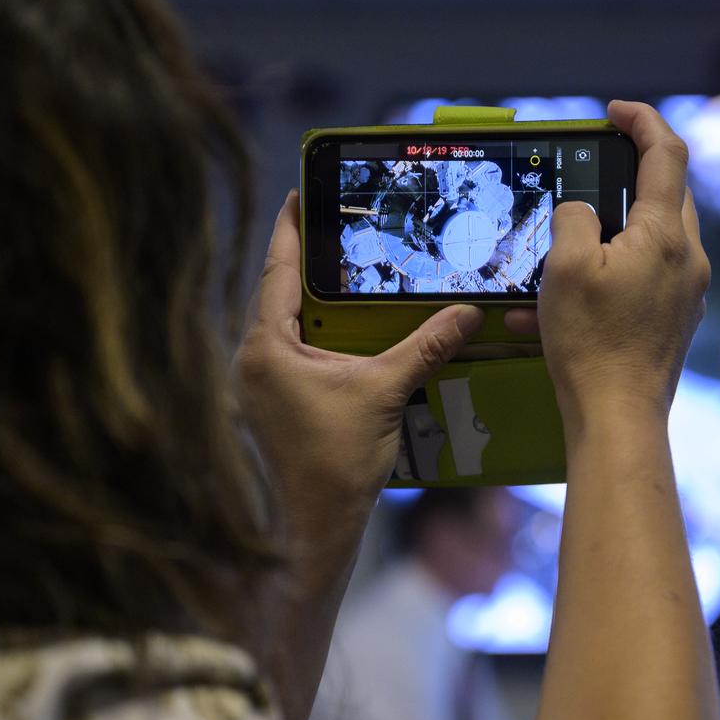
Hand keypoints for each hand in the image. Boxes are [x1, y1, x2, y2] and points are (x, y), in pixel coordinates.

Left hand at [235, 191, 484, 515]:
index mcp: (267, 348)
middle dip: (310, 266)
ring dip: (319, 307)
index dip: (288, 230)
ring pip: (290, 330)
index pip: (276, 273)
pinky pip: (296, 357)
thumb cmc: (337, 461)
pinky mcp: (274, 407)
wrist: (317, 526)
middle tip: (337, 230)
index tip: (298, 193)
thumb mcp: (385, 393)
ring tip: (349, 277)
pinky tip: (353, 337)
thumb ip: (423, 348)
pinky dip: (323, 340)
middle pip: (282, 297)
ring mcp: (260, 387)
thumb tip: (465, 314)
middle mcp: (253, 362)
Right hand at [506, 101, 709, 429]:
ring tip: (560, 257)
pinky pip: (644, 283)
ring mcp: (686, 295)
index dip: (643, 121)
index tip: (616, 112)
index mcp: (665, 235)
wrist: (617, 419)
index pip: (667, 154)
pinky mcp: (675, 324)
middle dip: (630, 177)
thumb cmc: (592, 345)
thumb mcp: (564, 267)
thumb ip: (573, 218)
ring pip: (654, 241)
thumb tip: (581, 212)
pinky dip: (608, 279)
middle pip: (668, 196)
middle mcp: (687, 260)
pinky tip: (560, 308)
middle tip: (593, 172)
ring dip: (611, 236)